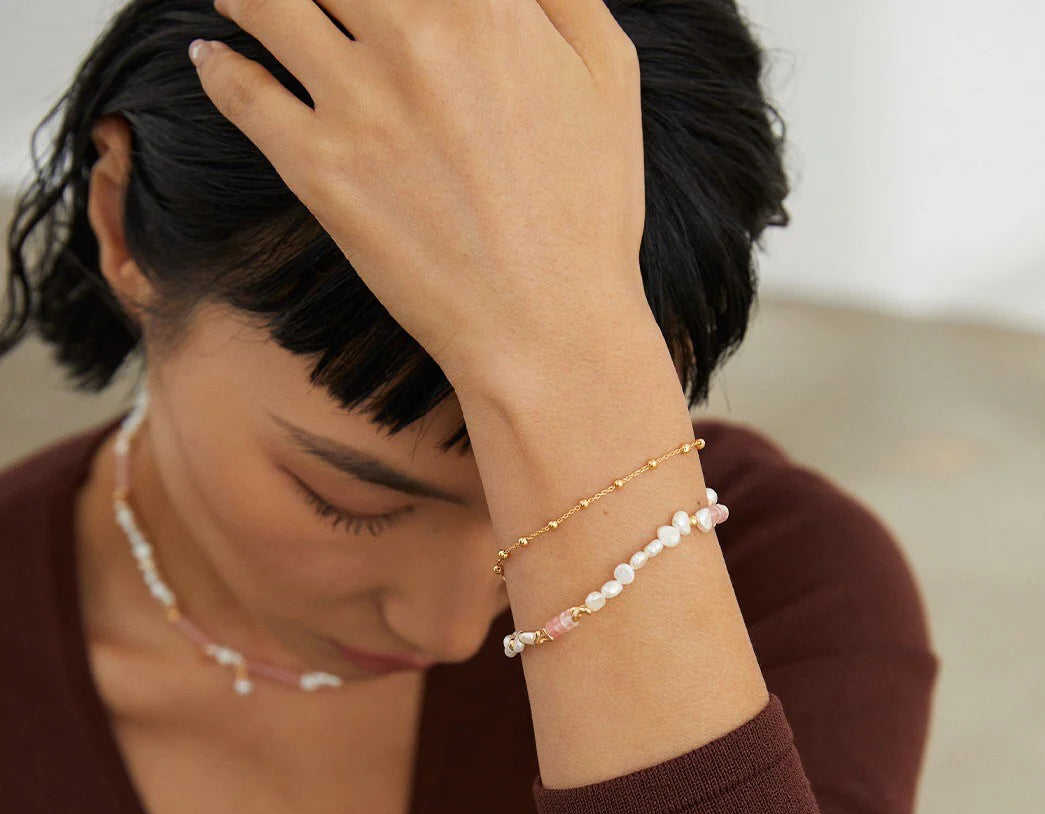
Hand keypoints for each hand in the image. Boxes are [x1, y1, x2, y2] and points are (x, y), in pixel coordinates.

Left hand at [193, 0, 650, 392]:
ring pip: (265, 2)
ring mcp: (360, 100)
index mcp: (487, 3)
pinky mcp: (319, 168)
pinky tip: (213, 59)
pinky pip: (239, 91)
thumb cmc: (589, 213)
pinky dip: (217, 67)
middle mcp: (415, 33)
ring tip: (238, 3)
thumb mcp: (608, 72)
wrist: (547, 328)